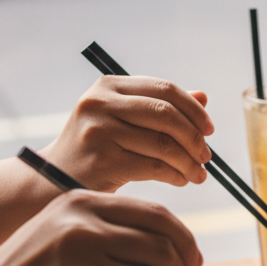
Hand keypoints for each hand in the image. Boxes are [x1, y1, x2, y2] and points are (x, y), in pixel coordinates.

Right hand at [42, 76, 213, 191]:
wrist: (56, 178)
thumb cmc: (99, 146)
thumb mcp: (125, 119)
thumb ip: (160, 106)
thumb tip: (203, 97)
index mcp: (108, 85)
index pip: (165, 89)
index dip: (193, 109)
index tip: (210, 129)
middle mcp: (100, 103)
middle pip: (166, 115)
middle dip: (194, 137)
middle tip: (207, 156)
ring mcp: (99, 131)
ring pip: (164, 143)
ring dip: (189, 161)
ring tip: (198, 173)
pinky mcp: (103, 160)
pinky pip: (155, 167)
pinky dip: (176, 175)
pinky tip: (182, 180)